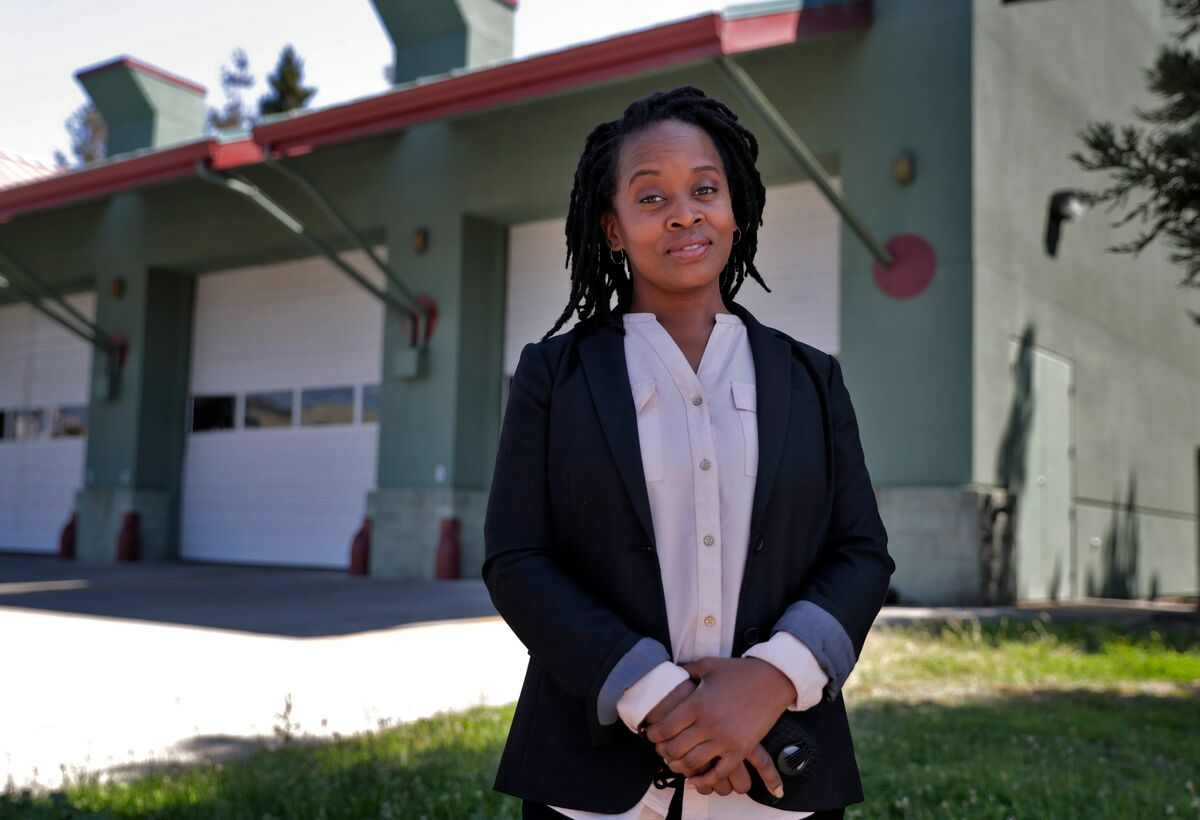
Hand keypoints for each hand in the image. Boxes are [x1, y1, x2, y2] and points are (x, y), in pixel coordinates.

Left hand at [644, 657, 794, 792]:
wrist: (773, 680)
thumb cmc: (739, 671)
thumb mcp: (708, 665)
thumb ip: (686, 670)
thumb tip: (669, 672)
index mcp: (698, 704)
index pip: (665, 728)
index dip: (653, 734)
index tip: (650, 734)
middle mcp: (709, 725)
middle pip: (675, 748)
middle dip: (662, 751)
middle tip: (659, 749)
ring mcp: (726, 740)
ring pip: (693, 763)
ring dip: (678, 766)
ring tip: (674, 761)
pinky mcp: (741, 750)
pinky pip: (719, 773)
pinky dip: (703, 781)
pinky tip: (693, 780)